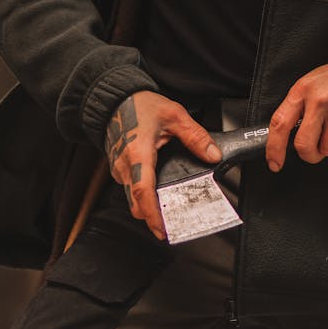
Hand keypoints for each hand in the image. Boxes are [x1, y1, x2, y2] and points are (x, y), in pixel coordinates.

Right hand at [104, 91, 221, 239]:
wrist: (115, 99)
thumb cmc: (139, 105)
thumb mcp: (174, 115)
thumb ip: (195, 136)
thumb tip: (213, 155)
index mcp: (138, 153)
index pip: (143, 191)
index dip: (152, 214)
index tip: (162, 229)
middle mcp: (124, 165)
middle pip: (135, 204)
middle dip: (152, 218)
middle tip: (172, 227)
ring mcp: (118, 168)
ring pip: (131, 199)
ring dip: (147, 208)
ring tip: (168, 213)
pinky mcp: (118, 169)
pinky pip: (129, 190)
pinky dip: (142, 197)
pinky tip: (157, 195)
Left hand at [265, 56, 327, 171]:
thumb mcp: (313, 83)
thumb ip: (300, 107)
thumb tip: (287, 136)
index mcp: (303, 90)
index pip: (280, 124)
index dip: (274, 148)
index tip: (274, 163)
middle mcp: (319, 101)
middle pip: (304, 145)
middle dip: (311, 155)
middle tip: (318, 150)